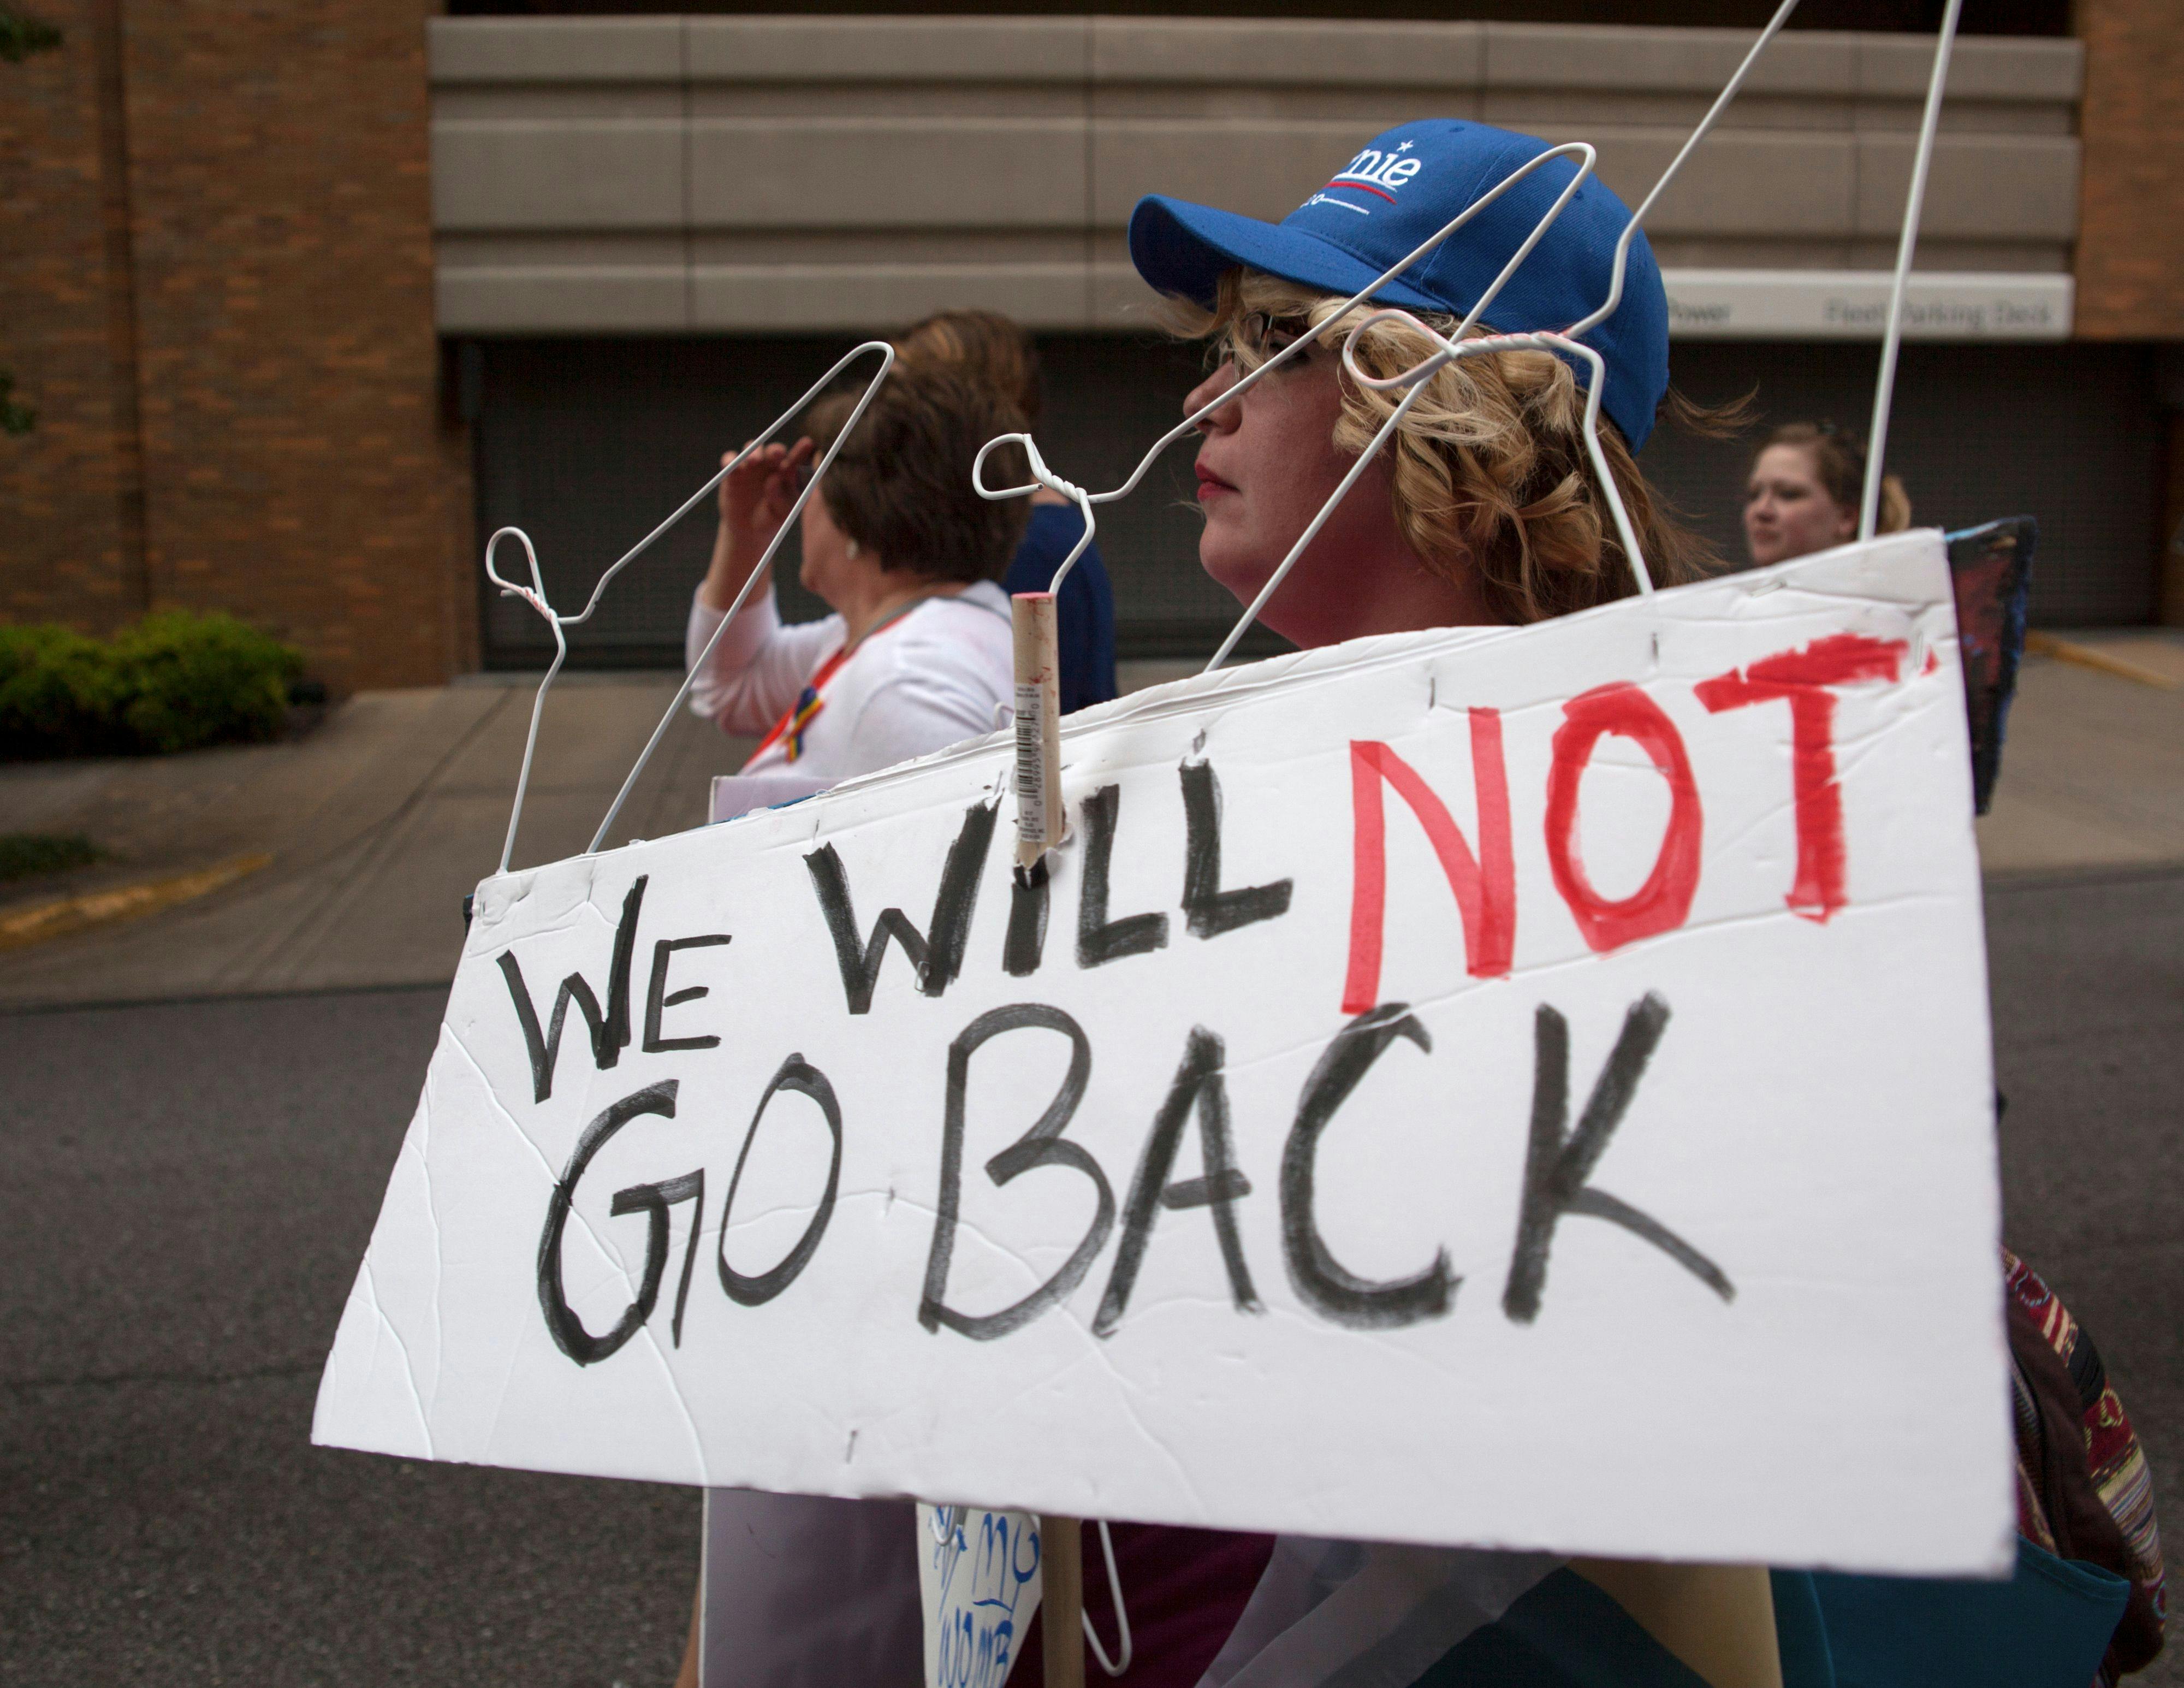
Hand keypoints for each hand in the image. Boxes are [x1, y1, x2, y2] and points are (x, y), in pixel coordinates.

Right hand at [701, 436, 815, 612]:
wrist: (749, 530)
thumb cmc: (772, 519)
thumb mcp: (781, 513)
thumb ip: (781, 497)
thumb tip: (774, 478)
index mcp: (788, 473)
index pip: (796, 459)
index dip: (801, 451)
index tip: (808, 444)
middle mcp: (770, 465)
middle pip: (773, 450)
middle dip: (775, 450)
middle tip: (776, 454)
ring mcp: (751, 466)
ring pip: (752, 449)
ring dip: (753, 451)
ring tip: (754, 461)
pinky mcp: (733, 472)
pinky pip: (730, 459)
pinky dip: (730, 459)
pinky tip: (730, 464)